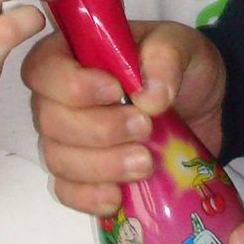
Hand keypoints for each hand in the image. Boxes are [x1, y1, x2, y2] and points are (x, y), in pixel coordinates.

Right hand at [22, 20, 225, 215]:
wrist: (201, 109)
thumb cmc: (178, 69)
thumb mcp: (182, 46)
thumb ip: (166, 57)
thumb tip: (148, 96)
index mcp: (74, 55)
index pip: (43, 67)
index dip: (70, 84)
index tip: (115, 91)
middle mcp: (59, 98)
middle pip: (50, 120)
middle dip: (98, 129)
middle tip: (144, 127)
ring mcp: (67, 140)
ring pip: (58, 158)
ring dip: (101, 165)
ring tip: (145, 162)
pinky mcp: (83, 174)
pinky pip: (67, 191)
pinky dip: (89, 197)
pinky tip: (117, 196)